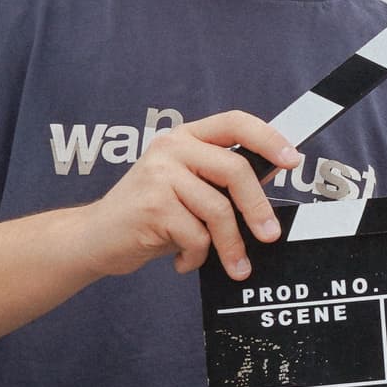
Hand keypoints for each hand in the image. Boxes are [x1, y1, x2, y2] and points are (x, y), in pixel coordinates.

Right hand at [72, 111, 302, 281]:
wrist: (94, 238)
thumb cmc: (149, 216)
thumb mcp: (187, 189)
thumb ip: (220, 179)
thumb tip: (271, 173)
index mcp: (184, 137)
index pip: (235, 122)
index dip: (268, 138)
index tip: (292, 160)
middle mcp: (171, 148)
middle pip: (234, 170)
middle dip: (258, 209)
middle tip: (270, 236)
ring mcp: (159, 175)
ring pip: (218, 211)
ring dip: (229, 247)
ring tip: (231, 265)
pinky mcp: (152, 206)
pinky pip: (197, 236)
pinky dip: (197, 257)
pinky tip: (183, 260)